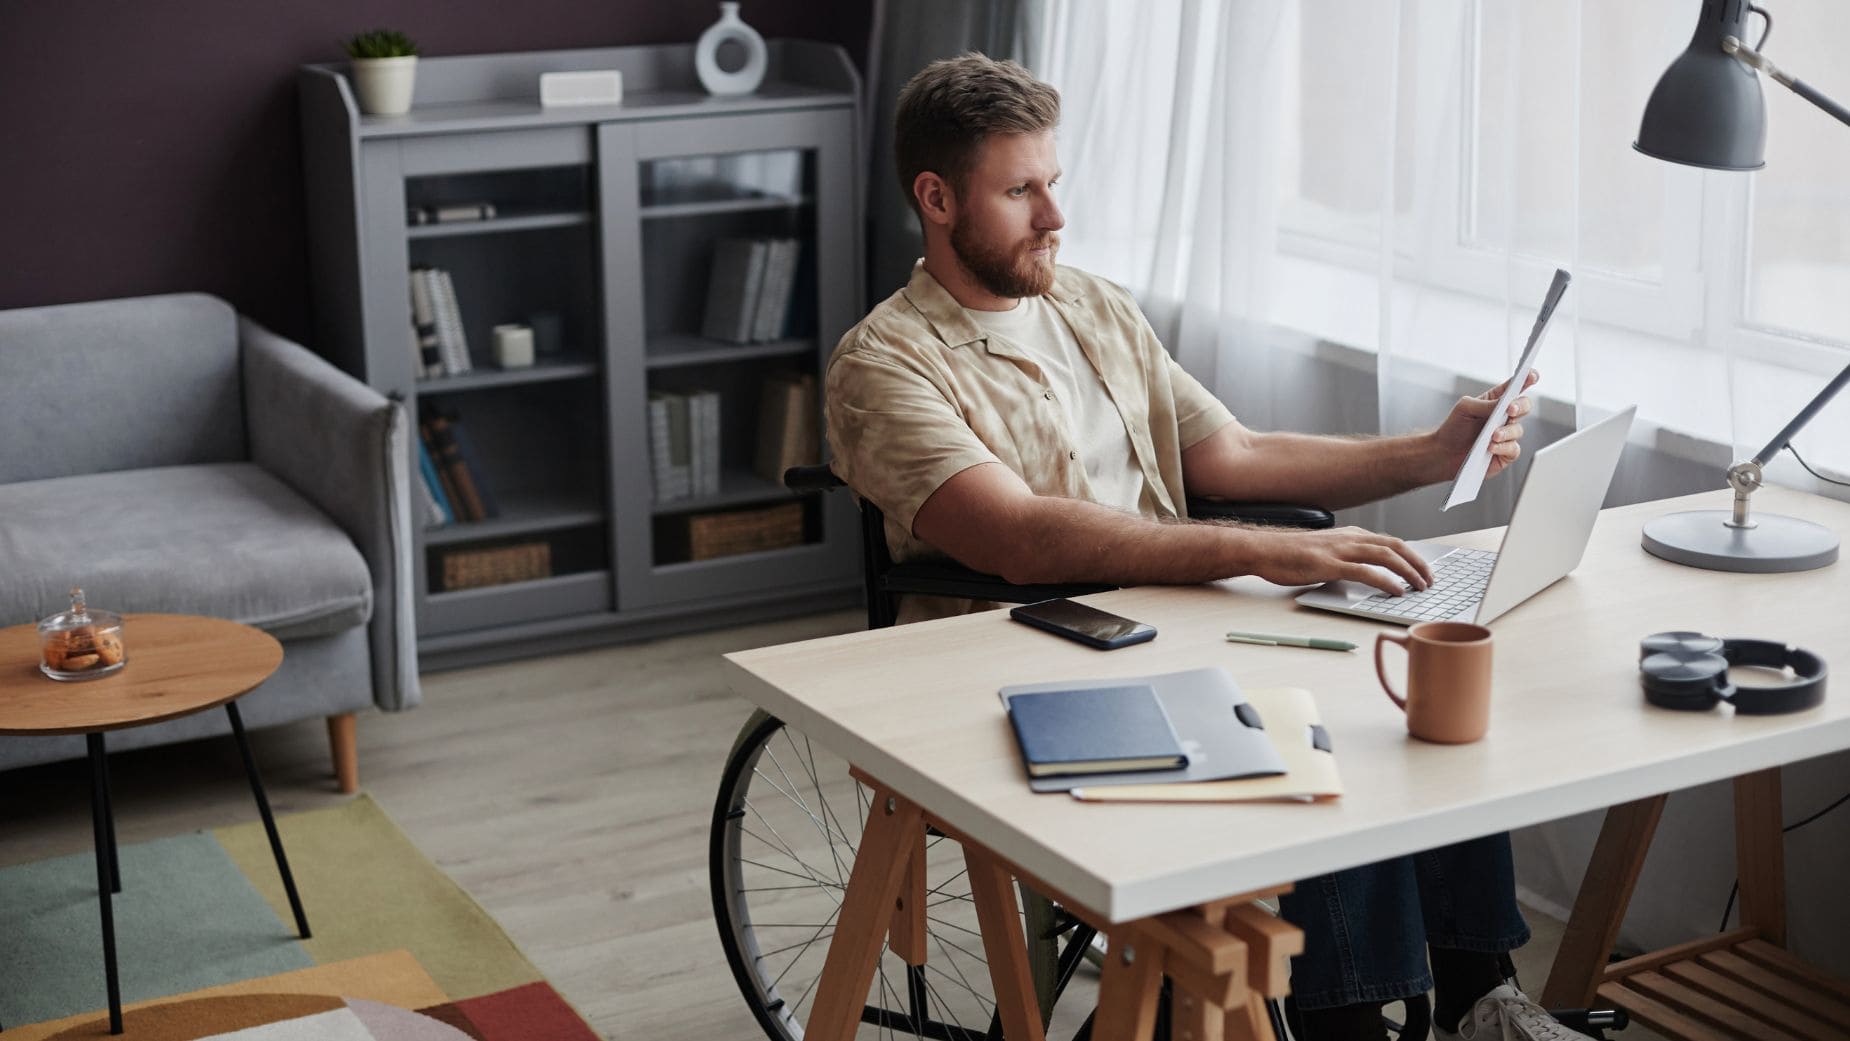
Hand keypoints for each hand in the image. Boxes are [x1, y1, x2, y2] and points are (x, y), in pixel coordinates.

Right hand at [1239, 526, 1433, 595]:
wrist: (1264, 550)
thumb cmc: (1290, 554)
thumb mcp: (1326, 552)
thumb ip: (1347, 558)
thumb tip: (1366, 573)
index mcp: (1351, 535)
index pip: (1391, 542)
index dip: (1412, 556)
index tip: (1424, 570)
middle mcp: (1350, 538)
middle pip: (1395, 546)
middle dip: (1418, 563)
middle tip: (1431, 580)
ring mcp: (1340, 550)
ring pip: (1386, 556)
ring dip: (1409, 572)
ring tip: (1420, 586)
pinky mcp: (1330, 565)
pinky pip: (1366, 572)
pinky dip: (1386, 581)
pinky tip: (1396, 591)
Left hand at [1431, 369, 1538, 480]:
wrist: (1445, 453)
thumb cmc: (1454, 428)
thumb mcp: (1465, 408)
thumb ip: (1486, 404)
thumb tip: (1504, 403)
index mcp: (1496, 400)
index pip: (1515, 387)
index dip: (1527, 379)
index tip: (1532, 375)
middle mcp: (1504, 416)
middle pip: (1525, 406)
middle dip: (1520, 406)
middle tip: (1510, 409)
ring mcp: (1507, 434)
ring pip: (1518, 430)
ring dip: (1506, 432)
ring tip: (1492, 436)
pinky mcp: (1506, 452)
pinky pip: (1513, 449)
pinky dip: (1503, 447)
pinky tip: (1491, 447)